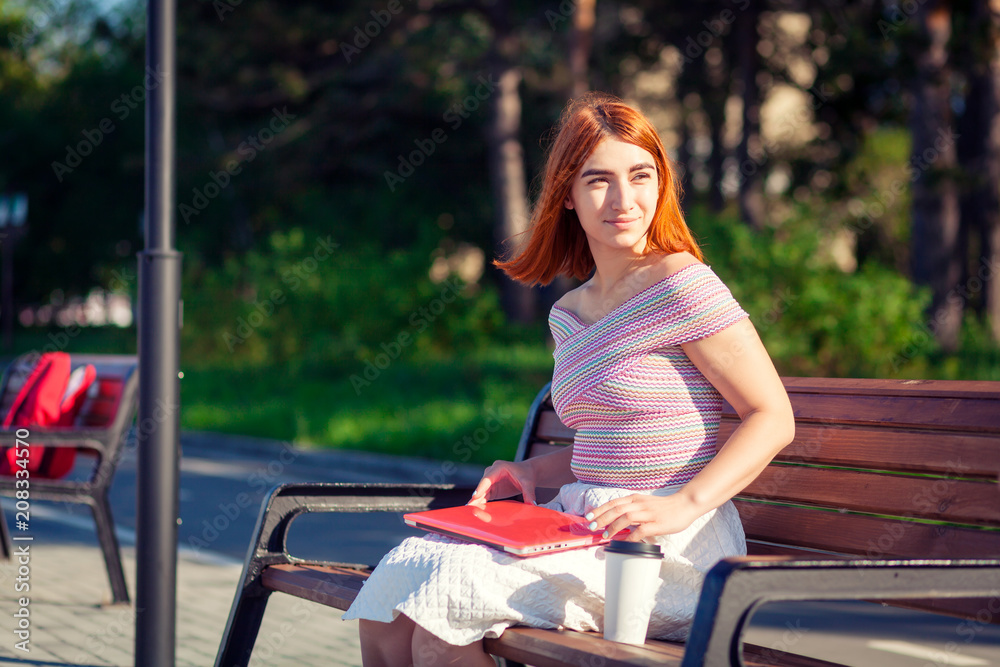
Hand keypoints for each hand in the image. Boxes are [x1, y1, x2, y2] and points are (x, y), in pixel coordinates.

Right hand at [468, 460, 536, 505]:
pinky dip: (480, 503)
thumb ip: (529, 493)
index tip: (476, 496)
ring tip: (469, 511)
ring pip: (481, 492)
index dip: (481, 487)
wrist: (527, 473)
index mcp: (499, 467)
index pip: (488, 478)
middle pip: (482, 486)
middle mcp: (491, 473)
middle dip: (476, 497)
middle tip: (469, 507)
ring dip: (475, 502)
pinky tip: (475, 511)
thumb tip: (532, 505)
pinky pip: (483, 497)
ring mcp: (490, 482)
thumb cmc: (527, 474)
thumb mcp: (528, 483)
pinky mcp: (491, 489)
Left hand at [584, 493, 698, 541]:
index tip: (589, 516)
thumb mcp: (645, 503)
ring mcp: (648, 514)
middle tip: (592, 526)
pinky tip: (624, 543)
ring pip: (626, 518)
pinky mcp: (656, 524)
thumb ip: (632, 509)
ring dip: (613, 527)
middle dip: (602, 518)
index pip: (614, 503)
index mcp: (635, 498)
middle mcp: (640, 504)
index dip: (600, 509)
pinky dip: (630, 537)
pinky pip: (640, 531)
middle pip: (616, 509)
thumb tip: (617, 519)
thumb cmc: (664, 507)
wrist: (685, 504)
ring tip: (605, 536)